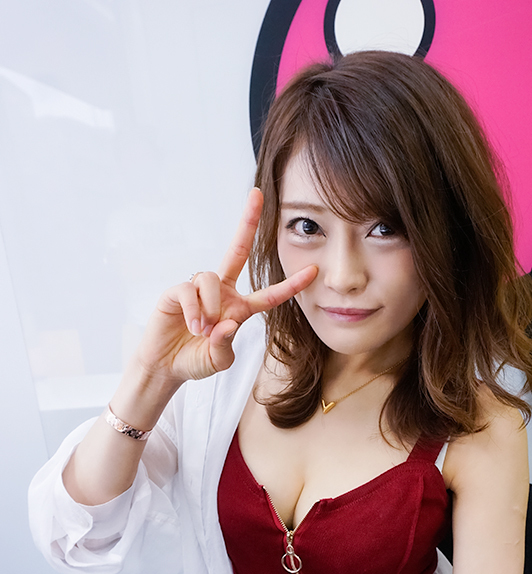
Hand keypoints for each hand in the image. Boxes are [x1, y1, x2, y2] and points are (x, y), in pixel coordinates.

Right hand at [137, 188, 316, 382]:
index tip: (313, 270)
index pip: (269, 295)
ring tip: (202, 329)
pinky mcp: (176, 291)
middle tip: (257, 195)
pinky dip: (193, 309)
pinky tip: (192, 325)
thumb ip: (225, 346)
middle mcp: (222, 292)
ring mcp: (199, 289)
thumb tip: (227, 324)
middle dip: (247, 222)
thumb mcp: (218, 360)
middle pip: (238, 250)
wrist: (166, 366)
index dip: (291, 285)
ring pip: (212, 278)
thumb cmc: (195, 360)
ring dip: (211, 307)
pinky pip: (190, 289)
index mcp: (239, 308)